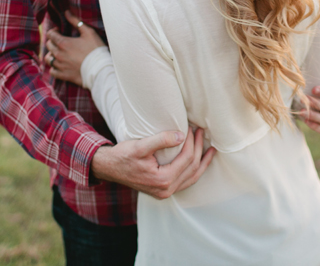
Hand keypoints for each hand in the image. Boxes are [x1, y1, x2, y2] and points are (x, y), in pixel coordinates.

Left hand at [45, 11, 104, 84]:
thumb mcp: (88, 32)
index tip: (59, 31)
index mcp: (63, 43)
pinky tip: (59, 65)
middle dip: (52, 41)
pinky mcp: (63, 75)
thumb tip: (66, 12)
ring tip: (58, 53)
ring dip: (51, 54)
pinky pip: (52, 71)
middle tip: (60, 41)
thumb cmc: (95, 49)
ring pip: (48, 59)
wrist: (100, 69)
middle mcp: (58, 54)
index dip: (54, 31)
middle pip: (48, 45)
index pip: (50, 34)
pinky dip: (54, 68)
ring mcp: (60, 66)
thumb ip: (75, 21)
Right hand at [91, 127, 215, 198]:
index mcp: (162, 180)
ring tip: (210, 149)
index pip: (186, 159)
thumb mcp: (140, 146)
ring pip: (192, 178)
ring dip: (202, 162)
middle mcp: (166, 190)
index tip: (192, 128)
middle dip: (199, 148)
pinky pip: (185, 181)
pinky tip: (199, 161)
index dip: (192, 142)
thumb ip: (161, 140)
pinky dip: (194, 171)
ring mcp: (165, 192)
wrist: (109, 168)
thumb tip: (181, 136)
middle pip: (192, 168)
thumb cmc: (123, 156)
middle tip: (201, 131)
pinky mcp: (164, 189)